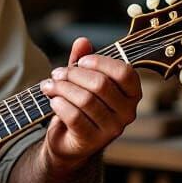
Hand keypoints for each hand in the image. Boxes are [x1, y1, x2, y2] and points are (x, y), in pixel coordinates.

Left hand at [40, 37, 140, 179]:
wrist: (68, 140)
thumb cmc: (80, 105)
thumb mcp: (82, 79)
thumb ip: (83, 59)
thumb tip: (82, 41)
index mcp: (132, 94)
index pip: (124, 72)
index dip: (100, 62)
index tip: (80, 62)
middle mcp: (127, 112)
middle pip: (100, 84)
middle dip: (73, 75)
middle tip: (57, 74)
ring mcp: (111, 129)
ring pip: (85, 100)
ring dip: (62, 89)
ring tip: (49, 86)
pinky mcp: (92, 140)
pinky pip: (74, 116)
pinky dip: (59, 104)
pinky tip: (53, 101)